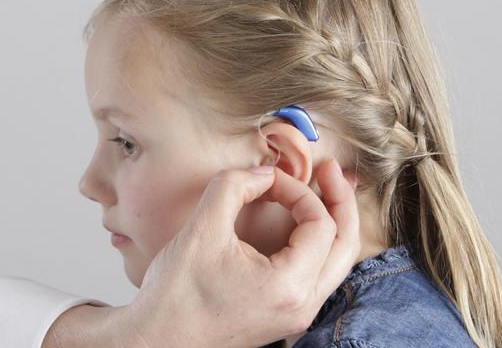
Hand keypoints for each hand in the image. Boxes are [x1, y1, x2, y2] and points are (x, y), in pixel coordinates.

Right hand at [123, 159, 360, 347]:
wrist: (157, 338)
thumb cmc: (176, 293)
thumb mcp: (202, 228)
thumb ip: (234, 187)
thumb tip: (263, 175)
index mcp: (288, 286)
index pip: (320, 224)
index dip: (299, 191)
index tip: (270, 181)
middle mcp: (302, 306)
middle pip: (345, 246)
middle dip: (341, 202)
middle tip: (329, 170)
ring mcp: (297, 316)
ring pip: (337, 263)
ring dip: (334, 223)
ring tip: (326, 191)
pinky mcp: (286, 316)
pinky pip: (319, 276)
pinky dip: (319, 245)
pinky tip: (306, 223)